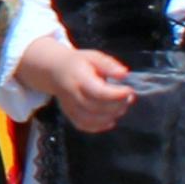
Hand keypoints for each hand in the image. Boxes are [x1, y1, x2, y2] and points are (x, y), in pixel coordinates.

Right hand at [20, 40, 137, 133]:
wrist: (55, 70)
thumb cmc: (77, 63)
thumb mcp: (94, 57)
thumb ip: (109, 65)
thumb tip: (124, 74)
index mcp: (78, 78)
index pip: (98, 92)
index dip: (116, 95)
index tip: (129, 90)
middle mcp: (72, 94)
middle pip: (96, 108)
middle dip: (117, 105)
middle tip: (129, 98)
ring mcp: (69, 106)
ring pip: (90, 120)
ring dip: (110, 117)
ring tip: (121, 107)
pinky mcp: (70, 114)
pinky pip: (84, 125)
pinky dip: (99, 126)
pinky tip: (110, 120)